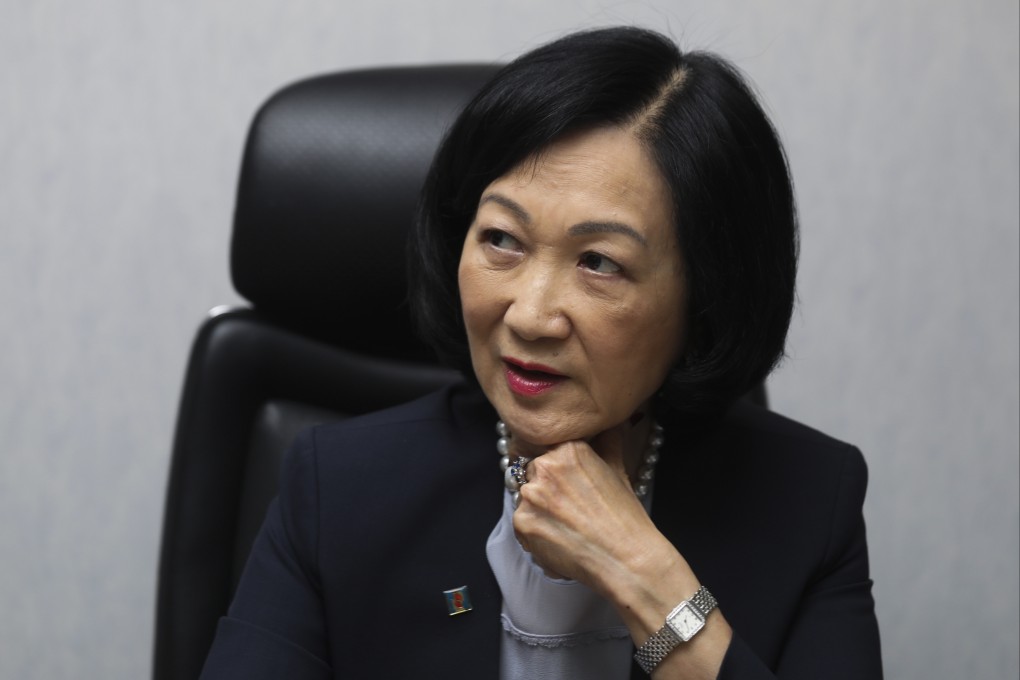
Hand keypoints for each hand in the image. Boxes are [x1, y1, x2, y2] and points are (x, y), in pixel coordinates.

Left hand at [510, 420, 662, 593]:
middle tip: (567, 508)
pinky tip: (559, 540)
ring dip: (538, 510)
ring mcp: (531, 495)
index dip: (553, 468)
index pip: (545, 449)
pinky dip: (535, 533)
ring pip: (525, 498)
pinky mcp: (522, 522)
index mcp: (568, 449)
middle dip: (544, 488)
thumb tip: (611, 424)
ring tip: (566, 526)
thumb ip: (607, 442)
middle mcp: (545, 466)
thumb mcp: (618, 470)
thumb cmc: (624, 516)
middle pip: (531, 472)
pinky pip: (521, 524)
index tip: (562, 483)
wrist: (625, 558)